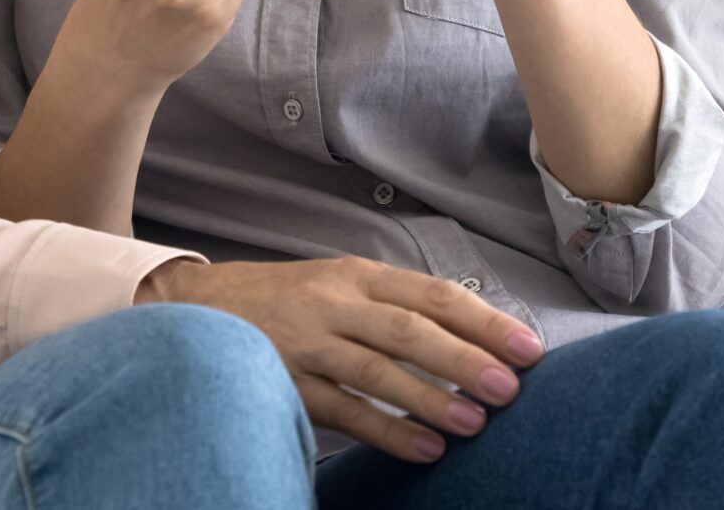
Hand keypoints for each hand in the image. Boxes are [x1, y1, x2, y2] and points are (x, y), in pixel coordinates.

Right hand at [136, 257, 543, 463]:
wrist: (195, 307)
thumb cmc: (286, 300)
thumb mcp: (339, 284)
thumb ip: (395, 306)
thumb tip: (473, 337)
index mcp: (356, 274)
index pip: (431, 294)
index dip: (483, 320)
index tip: (528, 347)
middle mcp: (333, 302)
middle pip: (409, 329)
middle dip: (465, 359)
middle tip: (511, 389)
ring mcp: (306, 342)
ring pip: (377, 370)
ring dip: (431, 398)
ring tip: (476, 424)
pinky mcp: (284, 381)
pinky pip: (342, 410)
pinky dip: (385, 431)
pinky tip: (423, 450)